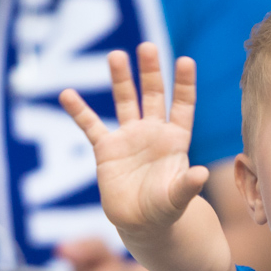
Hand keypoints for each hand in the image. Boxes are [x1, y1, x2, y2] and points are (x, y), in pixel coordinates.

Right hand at [61, 45, 207, 265]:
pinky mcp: (106, 149)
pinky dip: (79, 111)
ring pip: (124, 101)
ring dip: (121, 79)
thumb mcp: (178, 199)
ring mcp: (129, 138)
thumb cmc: (165, 211)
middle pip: (153, 95)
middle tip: (148, 47)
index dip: (184, 85)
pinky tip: (67, 94)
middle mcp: (153, 133)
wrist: (141, 224)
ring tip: (116, 56)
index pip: (182, 106)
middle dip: (151, 72)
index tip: (186, 60)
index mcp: (175, 140)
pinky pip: (90, 125)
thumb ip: (187, 186)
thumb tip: (202, 174)